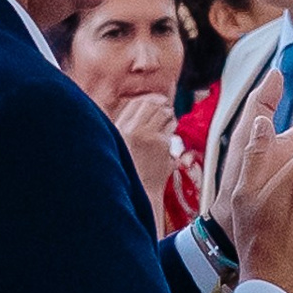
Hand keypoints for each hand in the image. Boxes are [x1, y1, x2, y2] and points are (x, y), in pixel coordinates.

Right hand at [114, 92, 177, 228]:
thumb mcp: (120, 147)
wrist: (139, 192)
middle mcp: (132, 129)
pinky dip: (173, 129)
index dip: (148, 100)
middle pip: (151, 104)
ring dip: (169, 116)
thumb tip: (142, 110)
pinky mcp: (161, 143)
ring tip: (168, 124)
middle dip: (161, 105)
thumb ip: (128, 129)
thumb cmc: (131, 174)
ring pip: (165, 113)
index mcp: (119, 129)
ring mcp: (148, 135)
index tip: (156, 101)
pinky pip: (171, 128)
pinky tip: (169, 138)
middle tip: (166, 109)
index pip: (136, 103)